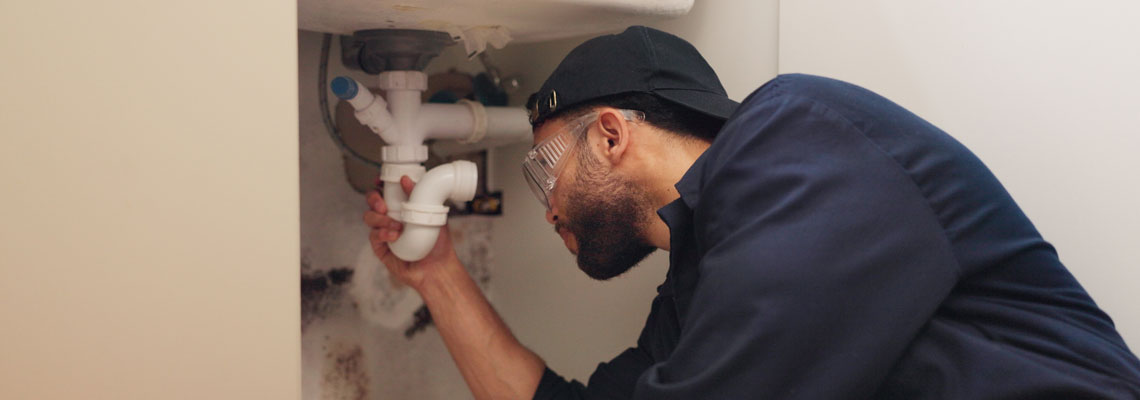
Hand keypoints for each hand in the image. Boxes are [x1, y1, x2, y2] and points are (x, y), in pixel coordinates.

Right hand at [364, 175, 459, 290]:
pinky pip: (373, 236)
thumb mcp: (433, 215)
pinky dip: (382, 233)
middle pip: (372, 202)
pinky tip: (394, 236)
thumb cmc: (438, 243)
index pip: (385, 192)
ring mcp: (383, 233)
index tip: (380, 181)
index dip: (379, 185)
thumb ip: (420, 195)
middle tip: (383, 205)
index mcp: (401, 208)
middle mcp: (390, 218)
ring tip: (397, 226)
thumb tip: (406, 179)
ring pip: (369, 217)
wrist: (439, 268)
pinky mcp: (380, 248)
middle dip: (373, 199)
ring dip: (380, 219)